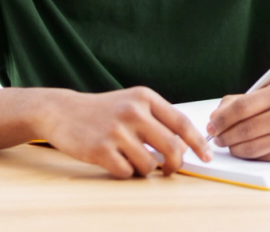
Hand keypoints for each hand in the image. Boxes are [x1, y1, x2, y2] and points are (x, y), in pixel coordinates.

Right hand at [37, 86, 211, 178]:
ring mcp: (116, 131)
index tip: (207, 156)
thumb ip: (159, 119)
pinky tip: (117, 161)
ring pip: (149, 164)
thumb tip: (187, 145)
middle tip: (171, 169)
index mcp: (145, 98)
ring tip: (134, 160)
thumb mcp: (133, 103)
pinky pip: (126, 172)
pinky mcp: (100, 149)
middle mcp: (133, 112)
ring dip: (146, 170)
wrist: (62, 111)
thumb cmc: (104, 111)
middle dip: (176, 164)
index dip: (198, 143)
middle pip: (172, 147)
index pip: (182, 123)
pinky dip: (126, 172)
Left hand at [206, 82, 269, 161]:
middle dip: (225, 135)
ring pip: (252, 146)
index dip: (222, 118)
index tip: (211, 125)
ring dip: (234, 148)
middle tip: (216, 138)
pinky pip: (263, 156)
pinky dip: (248, 155)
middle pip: (245, 128)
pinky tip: (244, 150)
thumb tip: (214, 117)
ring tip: (228, 145)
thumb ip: (241, 102)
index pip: (243, 107)